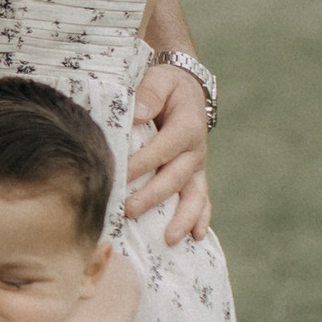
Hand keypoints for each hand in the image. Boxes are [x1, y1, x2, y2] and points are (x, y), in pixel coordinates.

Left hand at [125, 59, 210, 242]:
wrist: (186, 89)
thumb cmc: (166, 86)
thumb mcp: (159, 81)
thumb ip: (148, 95)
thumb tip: (134, 115)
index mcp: (187, 127)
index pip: (162, 149)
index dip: (142, 163)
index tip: (120, 175)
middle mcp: (195, 151)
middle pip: (174, 178)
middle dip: (152, 196)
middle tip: (128, 211)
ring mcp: (196, 167)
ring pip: (193, 196)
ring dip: (182, 219)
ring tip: (169, 239)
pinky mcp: (194, 177)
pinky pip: (201, 201)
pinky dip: (200, 219)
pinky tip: (195, 238)